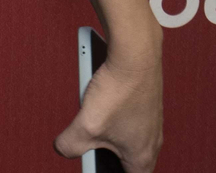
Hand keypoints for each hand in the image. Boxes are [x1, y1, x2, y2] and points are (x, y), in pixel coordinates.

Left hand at [56, 0, 162, 171]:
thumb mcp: (85, 126)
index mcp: (142, 157)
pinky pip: (126, 114)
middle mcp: (152, 141)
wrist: (136, 53)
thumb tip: (62, 148)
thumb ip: (69, 145)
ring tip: (89, 118)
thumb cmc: (117, 93)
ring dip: (107, 130)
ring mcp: (151, 120)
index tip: (97, 168)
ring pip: (125, 134)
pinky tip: (97, 97)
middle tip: (89, 147)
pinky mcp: (146, 101)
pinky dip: (112, 110)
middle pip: (126, 159)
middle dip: (106, 155)